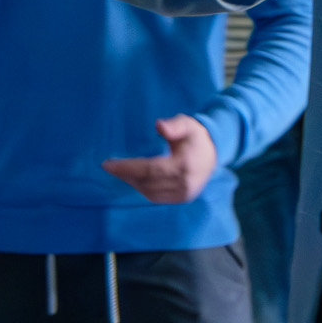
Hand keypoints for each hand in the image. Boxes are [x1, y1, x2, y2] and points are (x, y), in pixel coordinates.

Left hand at [101, 116, 218, 203]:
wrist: (214, 153)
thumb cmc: (196, 136)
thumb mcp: (187, 124)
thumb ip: (174, 125)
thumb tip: (159, 126)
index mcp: (184, 166)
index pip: (150, 169)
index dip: (127, 167)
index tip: (108, 164)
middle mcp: (184, 184)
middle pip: (148, 182)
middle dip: (126, 175)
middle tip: (109, 167)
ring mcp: (184, 194)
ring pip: (151, 193)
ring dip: (132, 183)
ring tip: (119, 171)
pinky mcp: (183, 198)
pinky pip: (157, 197)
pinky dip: (142, 189)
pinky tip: (133, 179)